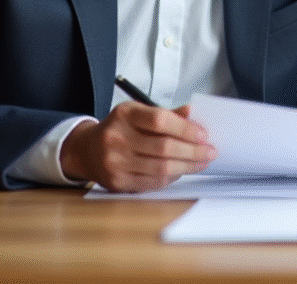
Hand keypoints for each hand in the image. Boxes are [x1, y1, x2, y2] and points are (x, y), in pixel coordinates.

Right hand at [59, 102, 216, 192]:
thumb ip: (165, 114)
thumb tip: (193, 114)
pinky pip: (153, 182)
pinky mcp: (118, 182)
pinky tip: (182, 171)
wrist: (86, 151)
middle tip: (210, 151)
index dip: (185, 128)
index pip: (160, 120)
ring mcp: (115, 162)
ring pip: (161, 167)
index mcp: (124, 115)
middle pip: (164, 147)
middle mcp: (117, 138)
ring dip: (187, 166)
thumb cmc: (119, 129)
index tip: (203, 134)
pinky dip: (172, 176)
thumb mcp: (137, 114)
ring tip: (202, 162)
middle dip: (193, 151)